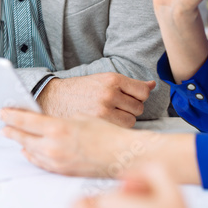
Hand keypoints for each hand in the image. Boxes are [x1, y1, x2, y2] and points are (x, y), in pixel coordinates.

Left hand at [0, 109, 154, 177]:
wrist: (121, 156)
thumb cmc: (107, 134)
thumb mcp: (81, 118)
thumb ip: (60, 121)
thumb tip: (47, 124)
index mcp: (58, 128)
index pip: (26, 121)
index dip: (12, 116)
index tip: (3, 112)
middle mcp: (53, 147)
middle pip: (24, 137)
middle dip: (12, 130)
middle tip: (3, 125)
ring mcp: (57, 161)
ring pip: (30, 151)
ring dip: (21, 142)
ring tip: (13, 136)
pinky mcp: (62, 171)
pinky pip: (41, 163)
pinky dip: (32, 155)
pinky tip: (28, 150)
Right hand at [37, 72, 155, 127]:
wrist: (54, 98)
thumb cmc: (81, 90)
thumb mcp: (104, 80)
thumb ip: (129, 84)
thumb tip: (152, 84)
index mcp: (112, 79)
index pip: (143, 91)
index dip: (139, 97)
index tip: (130, 99)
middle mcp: (110, 92)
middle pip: (139, 107)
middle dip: (131, 109)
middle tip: (117, 108)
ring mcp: (104, 108)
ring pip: (132, 119)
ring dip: (125, 119)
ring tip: (111, 116)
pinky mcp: (99, 122)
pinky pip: (121, 128)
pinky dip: (117, 127)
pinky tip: (106, 123)